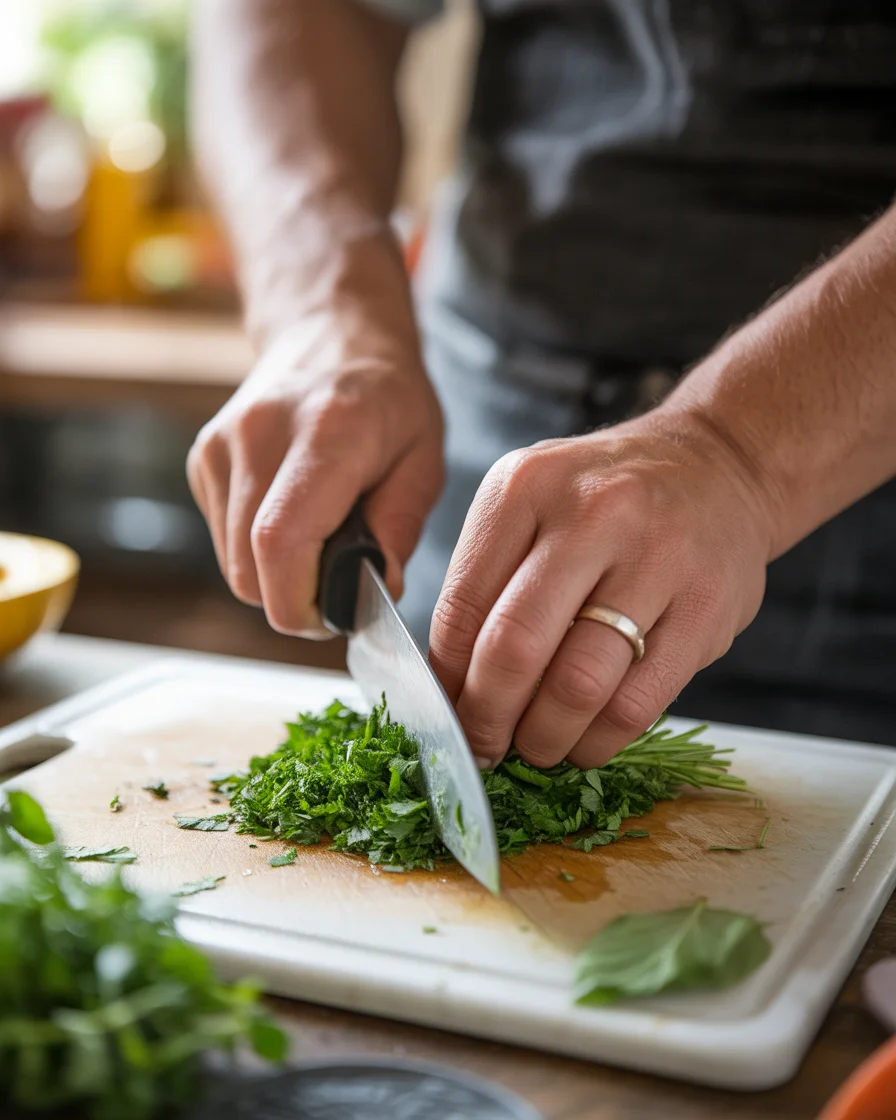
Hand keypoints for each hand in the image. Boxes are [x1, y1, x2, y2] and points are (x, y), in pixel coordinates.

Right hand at [187, 312, 443, 635]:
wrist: (331, 333)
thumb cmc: (388, 400)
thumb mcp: (424, 459)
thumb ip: (401, 526)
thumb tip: (378, 590)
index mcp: (326, 432)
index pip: (281, 541)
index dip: (298, 602)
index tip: (333, 618)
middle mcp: (260, 434)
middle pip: (248, 566)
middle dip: (291, 601)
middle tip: (336, 594)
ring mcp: (221, 444)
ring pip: (231, 560)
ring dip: (274, 577)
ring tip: (320, 547)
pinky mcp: (203, 458)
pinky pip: (223, 537)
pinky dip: (256, 550)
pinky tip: (293, 518)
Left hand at [429, 409, 774, 768]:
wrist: (716, 465)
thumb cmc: (605, 498)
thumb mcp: (531, 503)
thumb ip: (486, 579)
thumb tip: (451, 683)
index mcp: (527, 486)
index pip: (462, 605)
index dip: (448, 678)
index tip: (447, 712)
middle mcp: (593, 514)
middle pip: (515, 647)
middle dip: (488, 717)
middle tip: (484, 746)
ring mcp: (658, 559)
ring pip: (578, 686)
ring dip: (544, 738)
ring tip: (535, 748)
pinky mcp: (707, 607)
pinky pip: (638, 703)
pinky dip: (600, 741)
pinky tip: (585, 741)